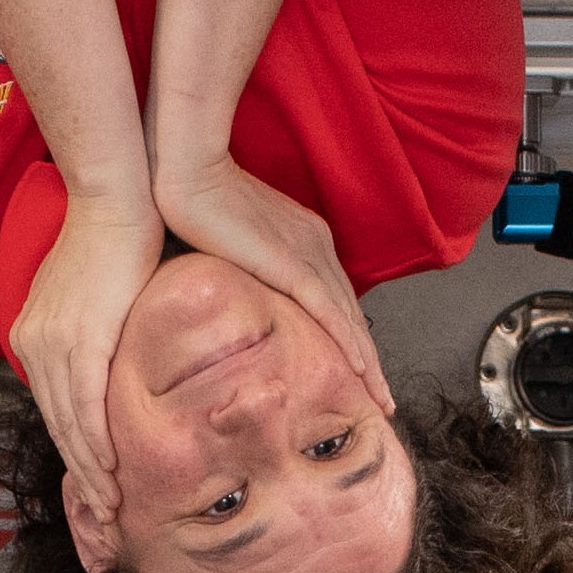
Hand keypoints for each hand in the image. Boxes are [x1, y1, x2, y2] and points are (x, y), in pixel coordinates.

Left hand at [8, 189, 162, 502]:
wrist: (115, 200)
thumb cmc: (114, 239)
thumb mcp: (93, 294)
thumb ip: (94, 332)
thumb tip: (113, 358)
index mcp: (33, 336)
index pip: (52, 407)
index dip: (71, 450)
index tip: (91, 481)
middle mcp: (34, 344)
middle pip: (56, 425)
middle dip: (80, 474)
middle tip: (102, 511)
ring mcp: (52, 344)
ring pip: (69, 425)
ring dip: (90, 470)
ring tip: (110, 503)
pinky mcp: (79, 341)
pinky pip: (85, 407)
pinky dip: (96, 444)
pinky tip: (109, 471)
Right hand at [149, 153, 388, 412]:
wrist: (190, 173)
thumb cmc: (198, 205)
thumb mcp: (230, 247)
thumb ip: (245, 271)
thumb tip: (237, 303)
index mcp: (305, 238)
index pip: (335, 297)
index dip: (350, 337)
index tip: (361, 372)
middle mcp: (316, 245)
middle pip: (350, 313)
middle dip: (370, 360)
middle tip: (382, 399)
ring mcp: (307, 253)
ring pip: (347, 318)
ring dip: (368, 363)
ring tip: (379, 399)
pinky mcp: (291, 264)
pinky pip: (328, 310)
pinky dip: (347, 342)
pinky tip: (361, 370)